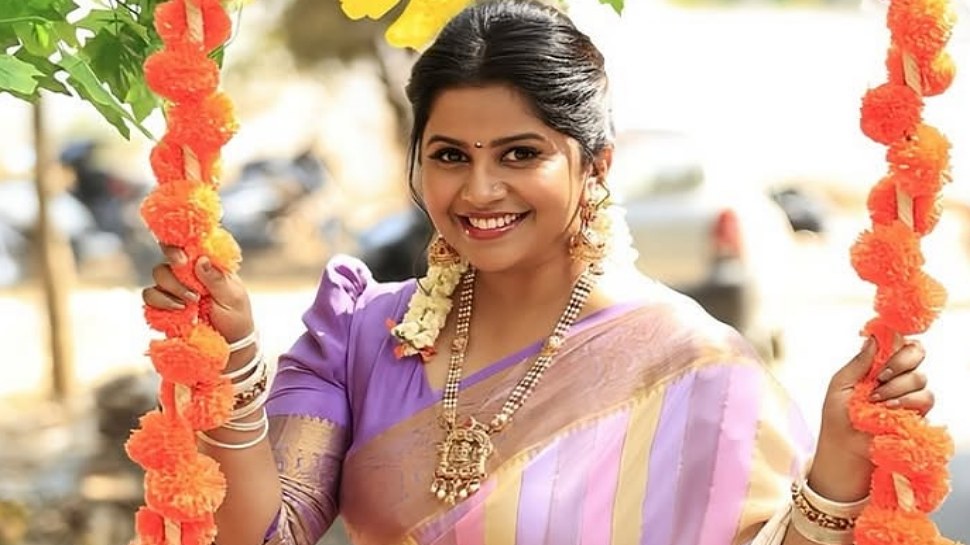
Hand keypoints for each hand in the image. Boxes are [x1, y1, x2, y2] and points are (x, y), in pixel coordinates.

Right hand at [141, 245, 253, 342]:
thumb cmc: (236, 316)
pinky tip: (179, 312)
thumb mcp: (233, 297)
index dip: (177, 248)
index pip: (186, 247)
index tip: (181, 260)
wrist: (231, 344)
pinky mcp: (165, 307)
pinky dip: (161, 304)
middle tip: (194, 294)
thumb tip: (201, 260)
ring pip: (157, 279)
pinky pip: (150, 298)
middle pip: (167, 264)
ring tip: (190, 305)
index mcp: (205, 266)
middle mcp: (186, 275)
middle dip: (176, 279)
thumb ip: (216, 279)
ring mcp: (174, 291)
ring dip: (172, 292)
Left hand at [808, 337, 934, 500]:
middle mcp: (897, 376)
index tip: (886, 345)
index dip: (898, 338)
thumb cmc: (838, 416)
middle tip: (880, 375)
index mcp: (877, 365)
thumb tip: (873, 338)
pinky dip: (906, 401)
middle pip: (916, 353)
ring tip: (876, 399)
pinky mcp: (917, 413)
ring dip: (896, 387)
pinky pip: (924, 398)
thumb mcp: (841, 384)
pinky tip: (888, 408)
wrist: (844, 446)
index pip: (898, 341)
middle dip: (900, 361)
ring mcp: (909, 394)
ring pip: (920, 378)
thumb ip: (858, 362)